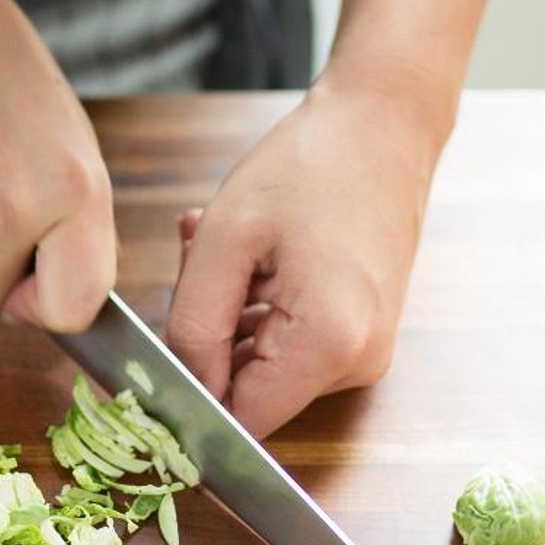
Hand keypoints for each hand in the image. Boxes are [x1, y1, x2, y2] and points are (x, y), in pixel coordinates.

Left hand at [165, 81, 441, 437]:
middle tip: (199, 264)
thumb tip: (181, 390)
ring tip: (227, 249)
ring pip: (261, 366)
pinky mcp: (361, 333)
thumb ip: (193, 328)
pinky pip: (286, 343)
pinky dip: (254, 307)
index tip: (159, 349)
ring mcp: (364, 351)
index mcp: (328, 346)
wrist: (385, 122)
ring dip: (228, 316)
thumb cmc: (308, 166)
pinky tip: (250, 256)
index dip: (190, 398)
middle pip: (249, 392)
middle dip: (208, 340)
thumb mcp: (223, 242)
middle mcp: (357, 363)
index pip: (241, 422)